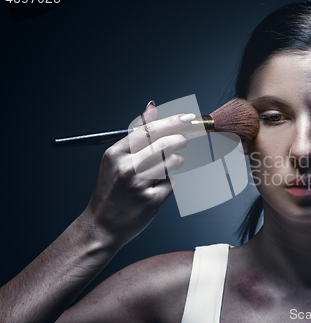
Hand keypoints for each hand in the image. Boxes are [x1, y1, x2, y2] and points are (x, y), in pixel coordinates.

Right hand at [83, 101, 192, 246]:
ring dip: (176, 162)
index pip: (149, 130)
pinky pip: (171, 183)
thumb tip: (151, 108)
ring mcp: (139, 186)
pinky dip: (168, 183)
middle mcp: (126, 168)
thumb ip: (135, 135)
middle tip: (183, 141)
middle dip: (180, 140)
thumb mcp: (115, 160)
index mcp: (115, 154)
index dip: (171, 121)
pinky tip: (156, 188)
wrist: (101, 227)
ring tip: (164, 168)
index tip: (187, 117)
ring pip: (172, 163)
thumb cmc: (110, 191)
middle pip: (164, 144)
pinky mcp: (151, 202)